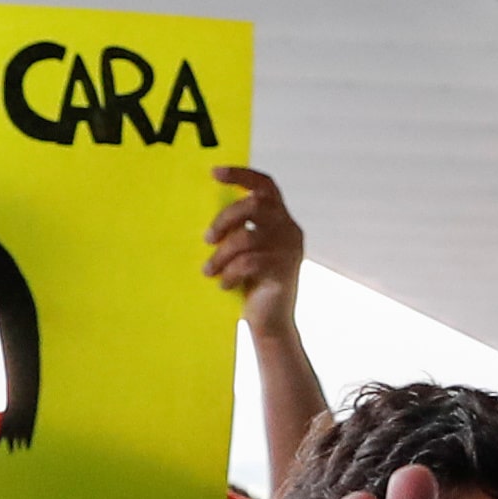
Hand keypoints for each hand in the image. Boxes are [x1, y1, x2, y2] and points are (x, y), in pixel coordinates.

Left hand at [204, 167, 304, 341]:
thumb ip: (239, 230)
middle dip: (225, 219)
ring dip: (221, 255)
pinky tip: (225, 285)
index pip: (266, 186)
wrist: (272, 326)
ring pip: (247, 237)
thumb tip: (209, 217)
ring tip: (209, 271)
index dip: (241, 175)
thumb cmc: (253, 286)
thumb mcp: (247, 252)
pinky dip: (230, 273)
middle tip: (207, 239)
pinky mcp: (284, 271)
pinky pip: (248, 263)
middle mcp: (290, 230)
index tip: (214, 172)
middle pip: (255, 205)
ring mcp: (289, 250)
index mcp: (281, 221)